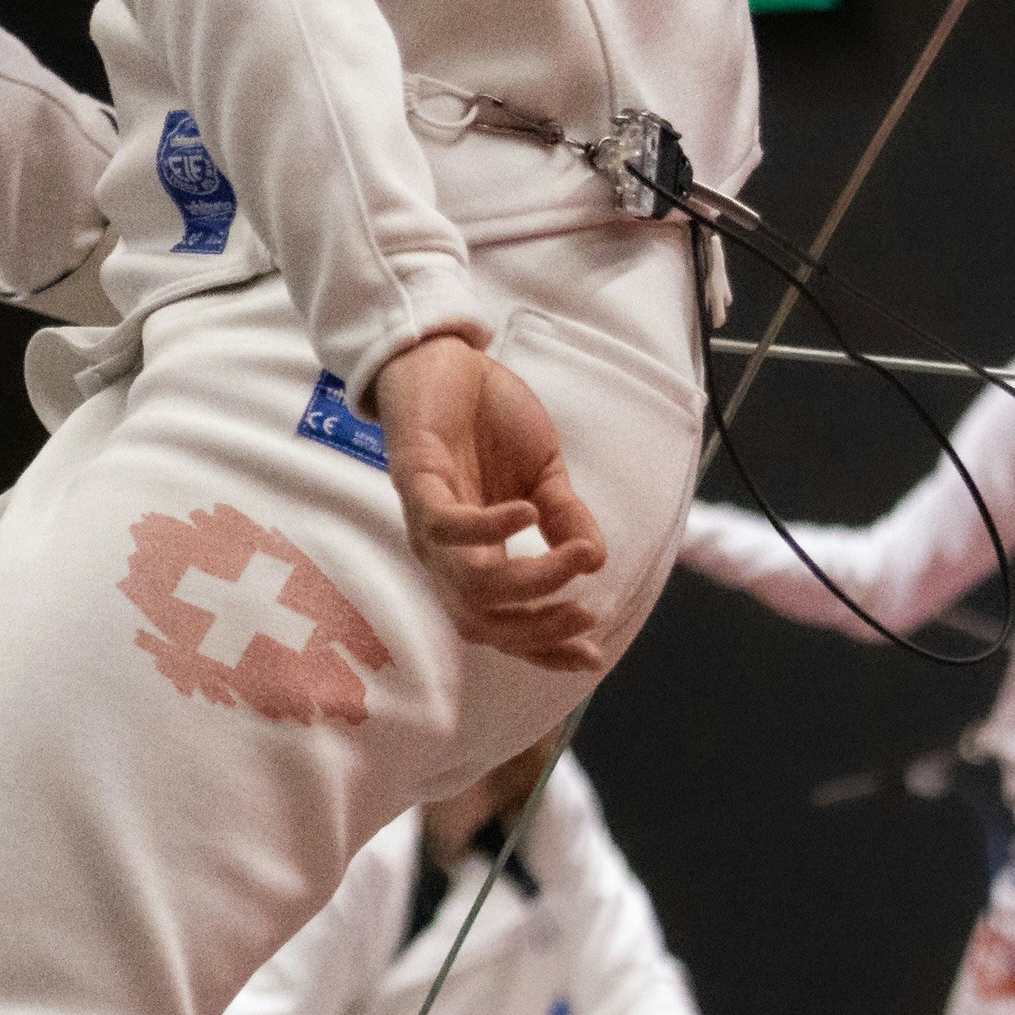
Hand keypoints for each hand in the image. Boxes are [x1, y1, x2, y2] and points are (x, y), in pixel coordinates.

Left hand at [374, 334, 610, 669]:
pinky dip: (487, 528)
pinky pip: (444, 523)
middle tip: (587, 615)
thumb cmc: (488, 421)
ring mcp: (427, 518)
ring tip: (575, 561)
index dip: (542, 647)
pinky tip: (527, 513)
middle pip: (478, 620)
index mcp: (476, 553)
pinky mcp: (415, 479)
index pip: (501, 621)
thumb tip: (598, 562)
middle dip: (536, 629)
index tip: (592, 655)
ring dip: (528, 582)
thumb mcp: (542, 474)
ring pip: (467, 582)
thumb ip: (564, 517)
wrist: (447, 359)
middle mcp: (445, 549)